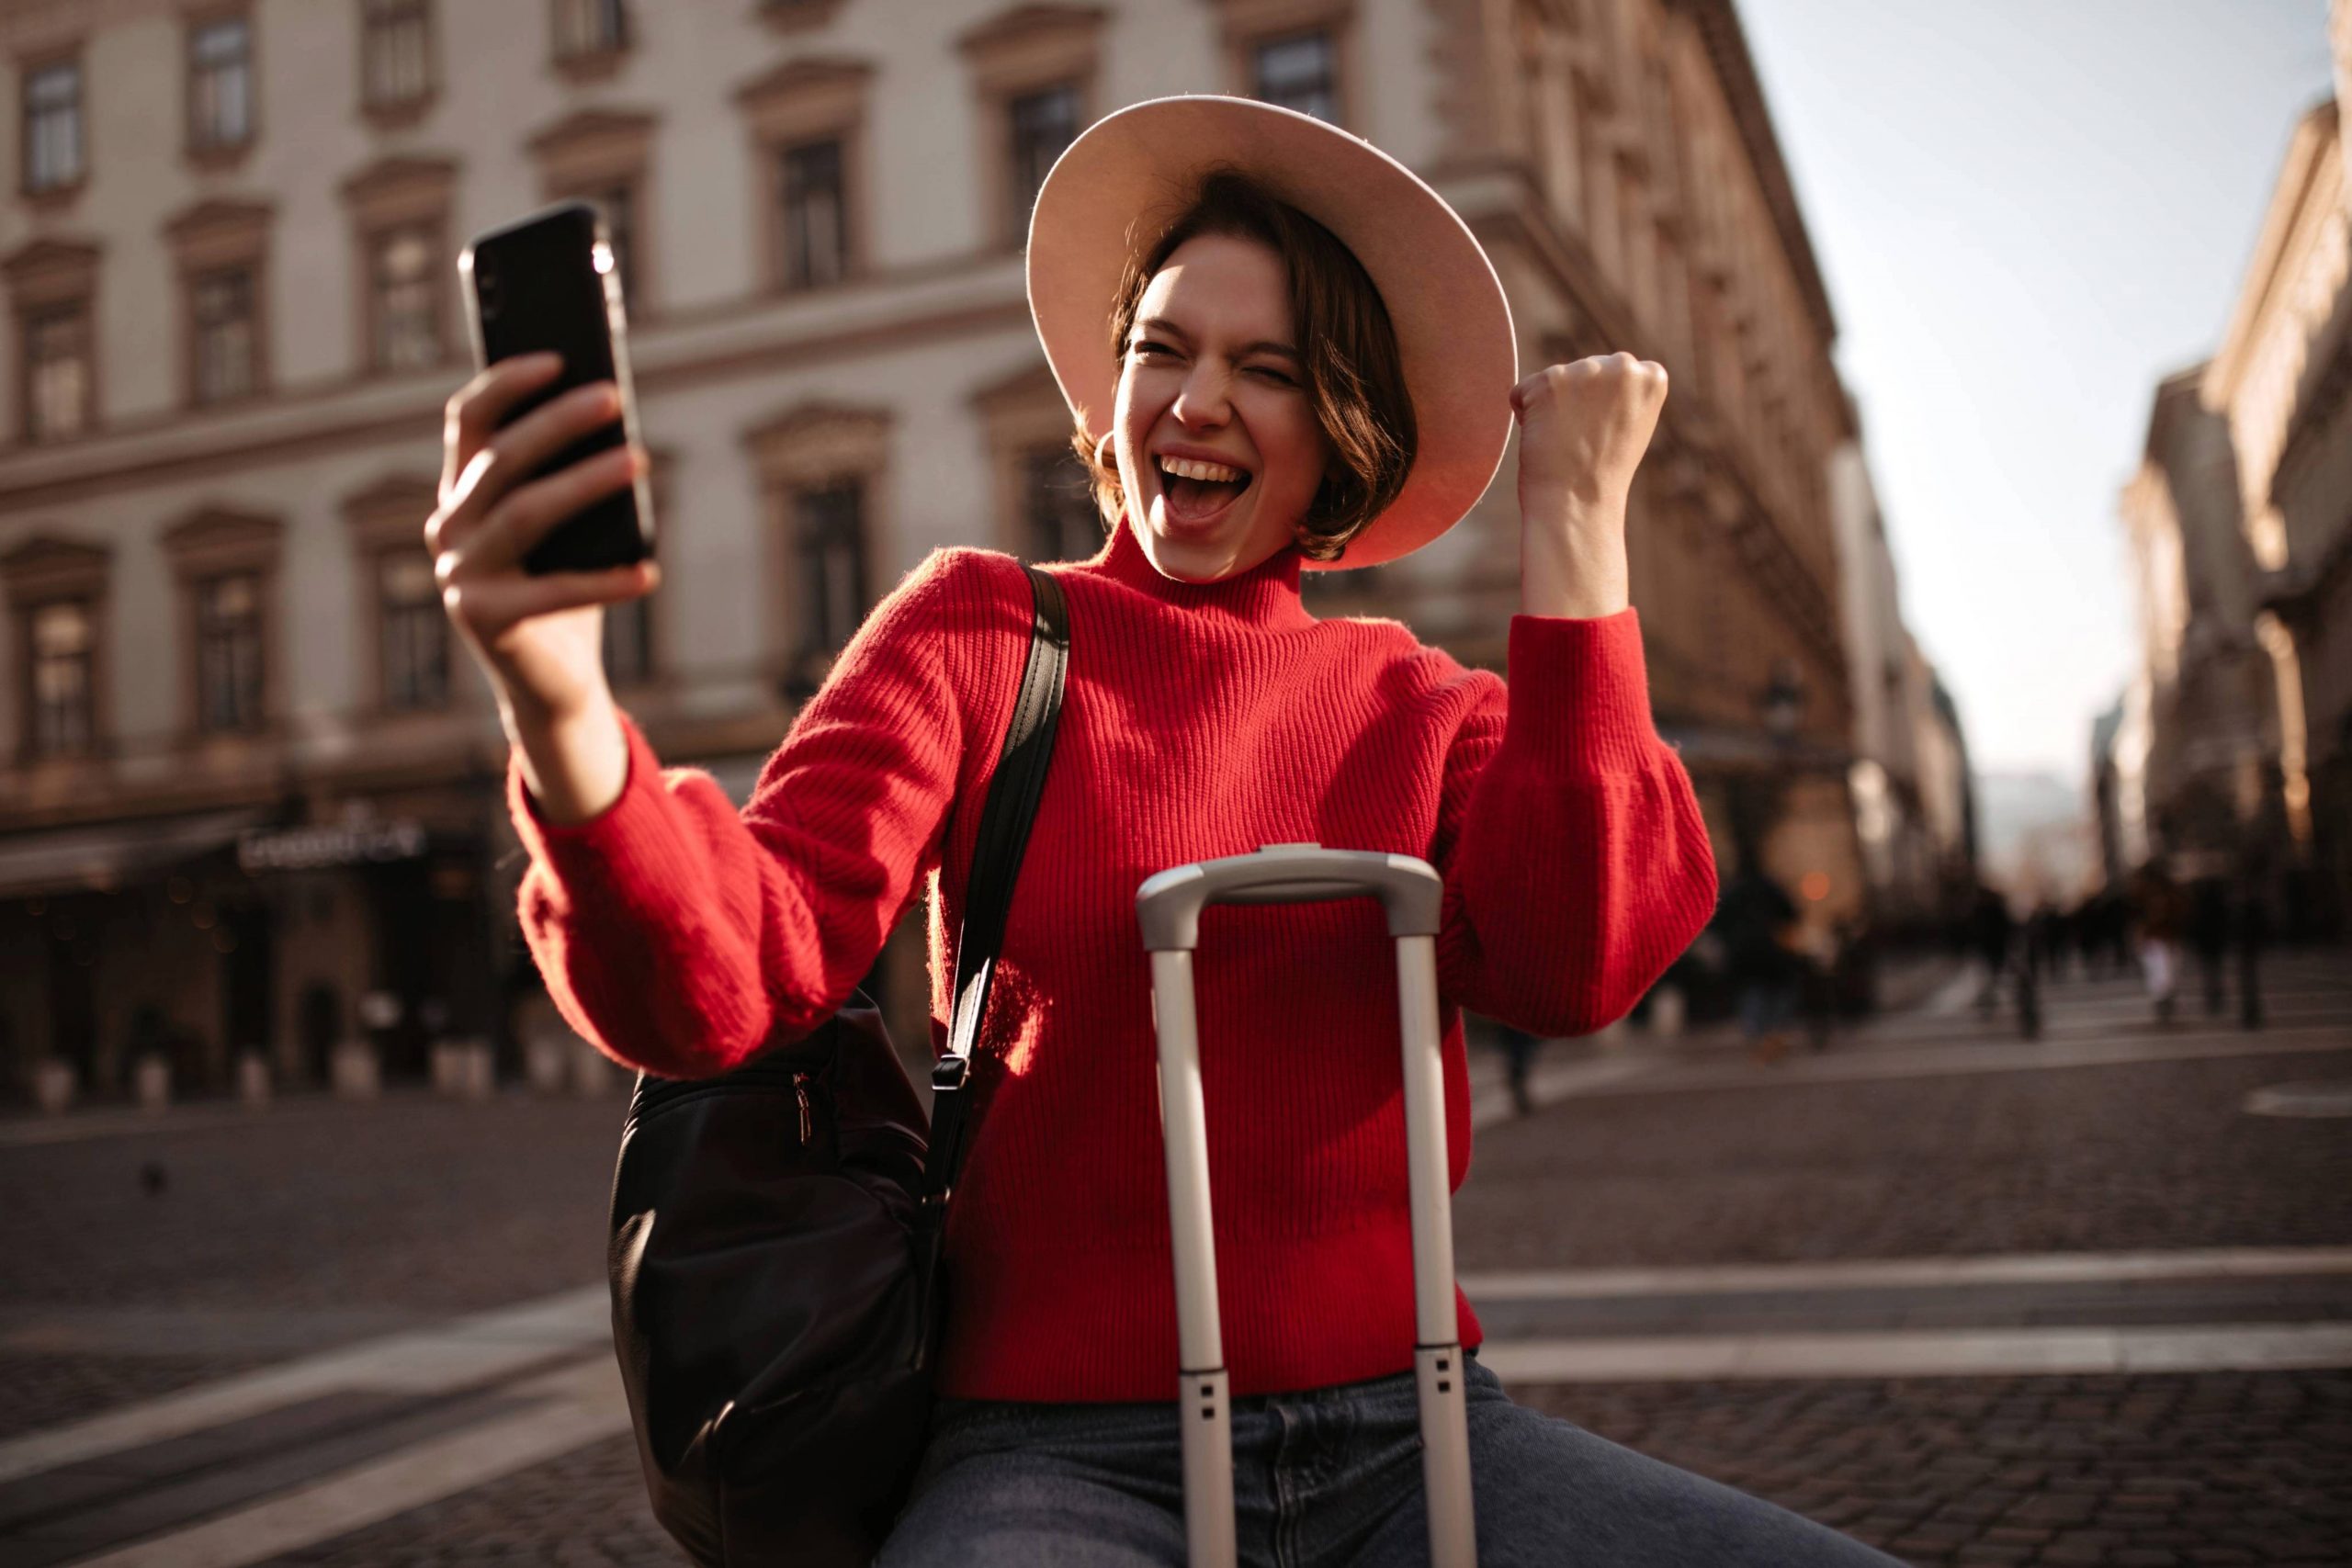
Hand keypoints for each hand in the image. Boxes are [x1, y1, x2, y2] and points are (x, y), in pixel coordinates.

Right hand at [430, 354, 656, 729]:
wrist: (553, 682)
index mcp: (459, 495)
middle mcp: (446, 529)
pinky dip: (606, 581)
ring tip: (641, 460)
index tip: (557, 357)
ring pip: (524, 514)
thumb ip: (570, 480)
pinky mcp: (483, 620)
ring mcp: (458, 576)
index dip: (505, 384)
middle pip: (501, 461)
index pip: (467, 422)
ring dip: (586, 483)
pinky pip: (554, 591)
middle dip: (557, 423)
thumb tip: (614, 419)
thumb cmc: (565, 589)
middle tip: (613, 397)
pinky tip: (648, 571)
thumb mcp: (566, 530)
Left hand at [1510, 352, 1667, 508]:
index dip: (1602, 406)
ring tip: (1565, 440)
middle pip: (1584, 370)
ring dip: (1550, 407)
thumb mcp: (1631, 423)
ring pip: (1554, 380)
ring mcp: (1585, 370)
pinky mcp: (1548, 381)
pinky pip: (1522, 392)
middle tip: (1583, 439)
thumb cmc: (1602, 472)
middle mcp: (1623, 365)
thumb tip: (1593, 369)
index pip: (1614, 372)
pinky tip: (1544, 437)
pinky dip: (1524, 414)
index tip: (1607, 433)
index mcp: (1651, 376)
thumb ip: (1621, 390)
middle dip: (1576, 400)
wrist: (1577, 502)